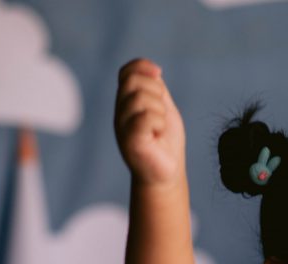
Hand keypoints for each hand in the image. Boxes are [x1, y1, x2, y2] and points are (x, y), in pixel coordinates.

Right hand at [114, 58, 185, 185]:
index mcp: (126, 101)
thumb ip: (156, 88)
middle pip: (133, 81)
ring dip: (160, 111)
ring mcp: (122, 126)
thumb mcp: (163, 107)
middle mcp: (120, 112)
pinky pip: (145, 117)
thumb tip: (154, 70)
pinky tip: (157, 134)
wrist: (166, 172)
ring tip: (159, 128)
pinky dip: (158, 123)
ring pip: (140, 98)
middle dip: (155, 90)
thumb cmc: (165, 141)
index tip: (158, 74)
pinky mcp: (130, 141)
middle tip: (161, 112)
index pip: (126, 72)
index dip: (142, 67)